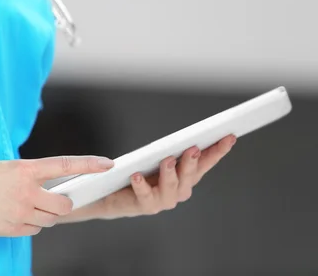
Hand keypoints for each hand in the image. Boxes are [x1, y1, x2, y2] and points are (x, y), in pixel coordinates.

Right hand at [0, 155, 114, 236]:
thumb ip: (29, 177)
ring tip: (26, 205)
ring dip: (45, 215)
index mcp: (24, 170)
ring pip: (49, 220)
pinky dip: (30, 225)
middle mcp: (25, 192)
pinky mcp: (9, 229)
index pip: (65, 165)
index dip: (89, 164)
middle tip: (55, 200)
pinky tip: (14, 215)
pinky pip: (32, 231)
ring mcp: (17, 212)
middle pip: (63, 205)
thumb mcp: (5, 167)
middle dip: (64, 204)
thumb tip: (49, 188)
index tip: (107, 164)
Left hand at [59, 135, 236, 222]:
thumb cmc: (137, 172)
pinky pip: (145, 196)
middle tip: (193, 148)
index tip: (229, 136)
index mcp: (185, 176)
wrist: (112, 195)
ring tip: (167, 160)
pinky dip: (142, 185)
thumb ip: (171, 150)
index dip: (218, 151)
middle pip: (190, 176)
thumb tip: (186, 137)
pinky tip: (136, 176)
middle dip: (193, 161)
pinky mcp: (144, 205)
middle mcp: (178, 191)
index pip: (205, 162)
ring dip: (171, 173)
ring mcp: (162, 200)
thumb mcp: (156, 157)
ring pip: (172, 188)